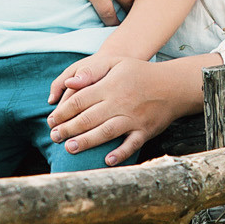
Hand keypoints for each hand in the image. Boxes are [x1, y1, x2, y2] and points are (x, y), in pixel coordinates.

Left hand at [48, 54, 202, 164]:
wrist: (173, 85)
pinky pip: (132, 144)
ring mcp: (133, 118)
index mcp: (110, 86)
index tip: (51, 120)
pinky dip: (121, 153)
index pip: (79, 101)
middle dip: (68, 129)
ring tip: (70, 148)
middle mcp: (120, 103)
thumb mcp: (115, 62)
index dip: (62, 112)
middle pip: (88, 119)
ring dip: (86, 141)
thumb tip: (69, 83)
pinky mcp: (145, 130)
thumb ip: (91, 71)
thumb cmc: (139, 73)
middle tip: (54, 137)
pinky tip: (107, 160)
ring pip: (105, 132)